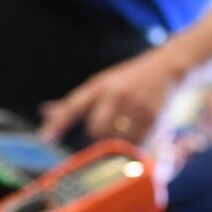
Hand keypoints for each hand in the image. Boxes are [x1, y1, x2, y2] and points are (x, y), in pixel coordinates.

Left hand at [39, 48, 187, 146]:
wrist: (168, 66)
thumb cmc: (129, 79)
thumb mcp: (101, 84)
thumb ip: (74, 102)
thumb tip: (44, 111)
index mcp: (98, 85)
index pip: (72, 106)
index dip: (57, 123)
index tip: (43, 138)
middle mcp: (114, 93)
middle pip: (95, 129)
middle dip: (99, 137)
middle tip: (108, 132)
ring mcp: (133, 104)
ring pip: (116, 138)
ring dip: (119, 141)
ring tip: (128, 129)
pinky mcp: (151, 115)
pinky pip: (136, 141)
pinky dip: (135, 145)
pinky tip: (139, 136)